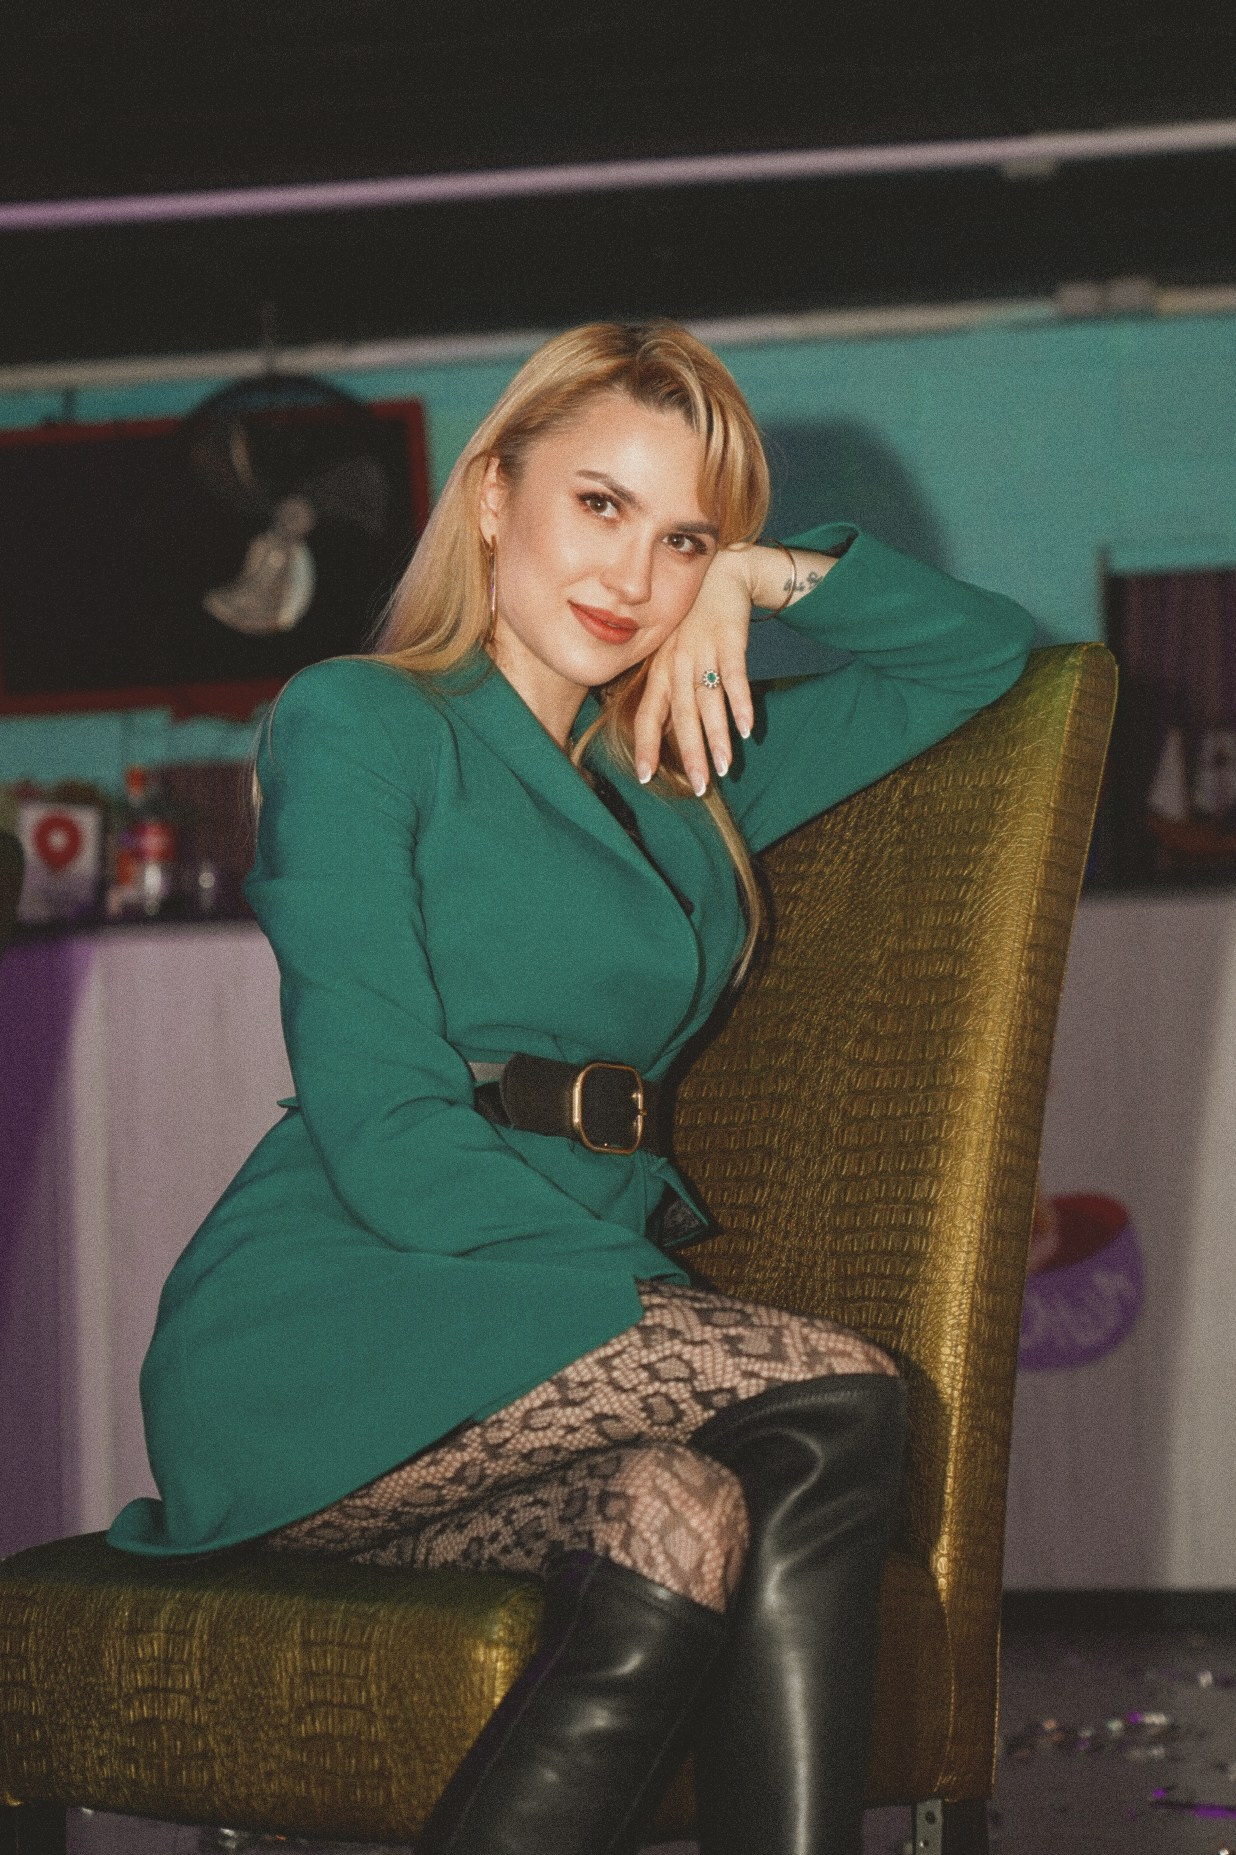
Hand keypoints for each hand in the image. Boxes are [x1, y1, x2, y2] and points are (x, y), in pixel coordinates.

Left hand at [633, 546, 756, 793]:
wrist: (718, 574)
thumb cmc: (691, 622)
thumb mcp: (670, 652)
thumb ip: (668, 691)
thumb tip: (663, 734)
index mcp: (660, 671)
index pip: (648, 714)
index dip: (645, 745)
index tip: (645, 777)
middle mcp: (677, 664)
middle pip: (682, 716)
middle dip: (691, 754)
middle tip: (700, 788)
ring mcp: (702, 652)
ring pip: (708, 702)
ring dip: (718, 737)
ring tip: (726, 768)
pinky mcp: (730, 642)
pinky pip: (735, 677)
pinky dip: (741, 703)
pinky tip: (747, 728)